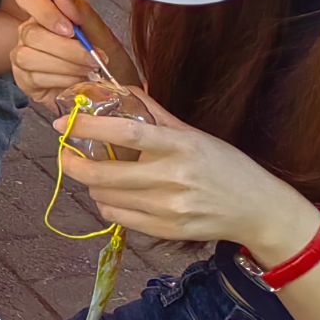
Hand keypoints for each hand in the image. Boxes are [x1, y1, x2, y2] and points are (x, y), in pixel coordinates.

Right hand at [10, 0, 133, 102]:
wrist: (111, 87)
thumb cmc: (104, 56)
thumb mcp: (99, 31)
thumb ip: (80, 11)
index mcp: (45, 13)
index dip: (45, 10)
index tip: (71, 29)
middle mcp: (28, 32)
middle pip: (31, 33)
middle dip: (67, 49)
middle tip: (93, 58)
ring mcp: (22, 57)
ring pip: (29, 57)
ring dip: (65, 66)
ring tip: (88, 71)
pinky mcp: (24, 81)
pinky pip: (34, 78)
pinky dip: (61, 81)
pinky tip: (77, 82)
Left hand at [59, 96, 319, 262]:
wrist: (258, 210)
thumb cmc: (224, 166)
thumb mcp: (194, 135)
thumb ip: (156, 115)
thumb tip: (121, 89)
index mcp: (181, 147)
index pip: (126, 133)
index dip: (88, 127)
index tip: (62, 122)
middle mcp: (173, 178)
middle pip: (104, 173)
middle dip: (72, 163)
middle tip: (65, 153)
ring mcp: (169, 208)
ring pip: (104, 197)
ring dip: (90, 184)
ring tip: (95, 174)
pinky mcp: (166, 230)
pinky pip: (117, 218)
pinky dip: (106, 204)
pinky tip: (113, 195)